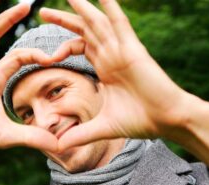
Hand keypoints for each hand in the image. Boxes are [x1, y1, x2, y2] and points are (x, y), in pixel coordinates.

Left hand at [40, 0, 188, 149]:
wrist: (166, 120)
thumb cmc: (140, 120)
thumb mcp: (103, 126)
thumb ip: (81, 134)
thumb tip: (59, 146)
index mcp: (104, 68)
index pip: (79, 49)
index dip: (62, 48)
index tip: (47, 57)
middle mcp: (111, 56)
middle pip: (84, 32)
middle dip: (64, 21)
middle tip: (43, 11)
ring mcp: (122, 51)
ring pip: (98, 23)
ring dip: (82, 8)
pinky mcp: (133, 49)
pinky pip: (120, 23)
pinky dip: (111, 8)